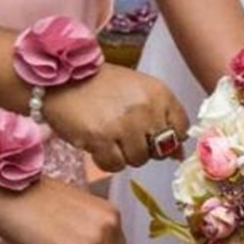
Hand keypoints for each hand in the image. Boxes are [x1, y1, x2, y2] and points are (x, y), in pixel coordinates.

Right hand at [45, 64, 188, 171]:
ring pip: (139, 159)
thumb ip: (163, 118)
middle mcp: (145, 108)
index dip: (169, 138)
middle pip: (162, 149)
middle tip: (127, 135)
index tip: (153, 135)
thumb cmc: (103, 86)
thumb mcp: (140, 92)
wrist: (60, 78)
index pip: (182, 129)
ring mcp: (124, 124)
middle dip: (146, 148)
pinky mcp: (100, 137)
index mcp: (160, 93)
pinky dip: (107, 160)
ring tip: (111, 138)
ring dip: (125, 155)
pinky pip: (115, 165)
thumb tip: (180, 154)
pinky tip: (98, 145)